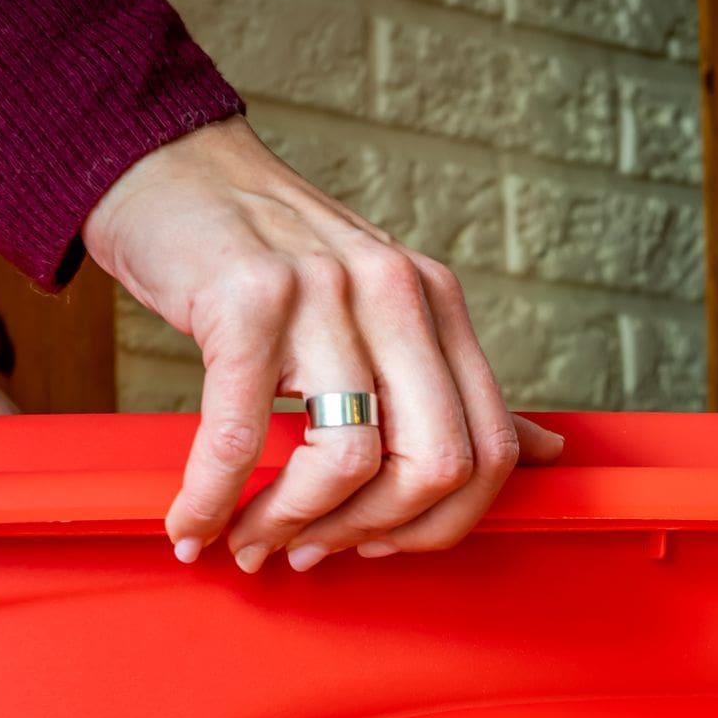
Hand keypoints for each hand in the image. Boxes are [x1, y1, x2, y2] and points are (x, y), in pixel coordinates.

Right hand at [81, 115, 561, 571]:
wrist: (166, 165)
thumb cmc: (264, 254)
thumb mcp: (376, 309)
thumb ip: (454, 385)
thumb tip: (551, 453)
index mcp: (438, 302)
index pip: (493, 448)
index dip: (440, 523)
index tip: (378, 545)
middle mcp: (397, 292)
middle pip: (438, 465)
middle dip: (373, 534)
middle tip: (312, 551)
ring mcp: (326, 292)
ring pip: (350, 460)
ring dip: (292, 524)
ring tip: (248, 539)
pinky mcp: (246, 300)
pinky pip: (241, 435)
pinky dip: (214, 500)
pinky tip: (193, 524)